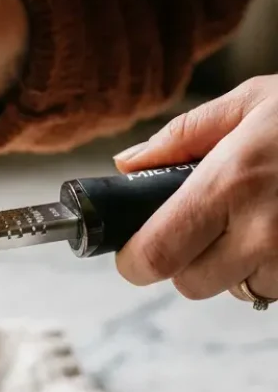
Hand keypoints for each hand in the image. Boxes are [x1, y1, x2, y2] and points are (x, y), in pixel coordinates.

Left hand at [114, 75, 277, 302]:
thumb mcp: (251, 103)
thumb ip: (181, 137)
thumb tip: (128, 165)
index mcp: (230, 183)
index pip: (155, 255)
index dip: (135, 260)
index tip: (135, 251)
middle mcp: (262, 230)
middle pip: (190, 283)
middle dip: (188, 258)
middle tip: (208, 222)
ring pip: (236, 288)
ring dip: (237, 264)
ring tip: (264, 216)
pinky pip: (276, 288)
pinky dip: (273, 267)